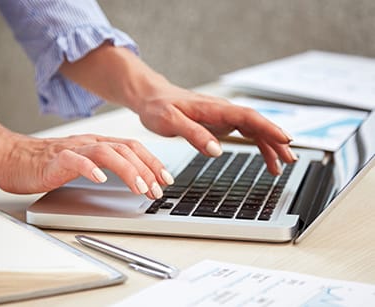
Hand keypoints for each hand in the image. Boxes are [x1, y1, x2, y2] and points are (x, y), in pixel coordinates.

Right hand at [0, 112, 172, 197]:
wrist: (14, 157)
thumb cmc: (50, 163)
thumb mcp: (86, 162)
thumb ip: (107, 165)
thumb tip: (135, 178)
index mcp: (98, 143)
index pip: (133, 147)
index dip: (152, 161)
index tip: (166, 178)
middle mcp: (89, 142)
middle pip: (126, 149)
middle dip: (147, 169)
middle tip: (158, 189)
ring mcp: (73, 148)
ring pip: (107, 152)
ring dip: (128, 170)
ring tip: (140, 188)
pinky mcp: (55, 159)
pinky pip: (75, 160)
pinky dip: (90, 168)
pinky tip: (100, 178)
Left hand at [59, 45, 296, 174]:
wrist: (151, 97)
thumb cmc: (158, 107)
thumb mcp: (170, 121)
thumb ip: (193, 134)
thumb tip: (216, 150)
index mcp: (213, 108)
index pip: (247, 116)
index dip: (268, 128)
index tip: (285, 140)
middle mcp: (222, 111)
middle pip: (256, 124)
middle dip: (275, 141)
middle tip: (290, 159)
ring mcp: (222, 117)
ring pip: (253, 130)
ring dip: (269, 146)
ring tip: (281, 165)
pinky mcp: (219, 123)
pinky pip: (244, 133)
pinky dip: (257, 145)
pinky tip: (264, 157)